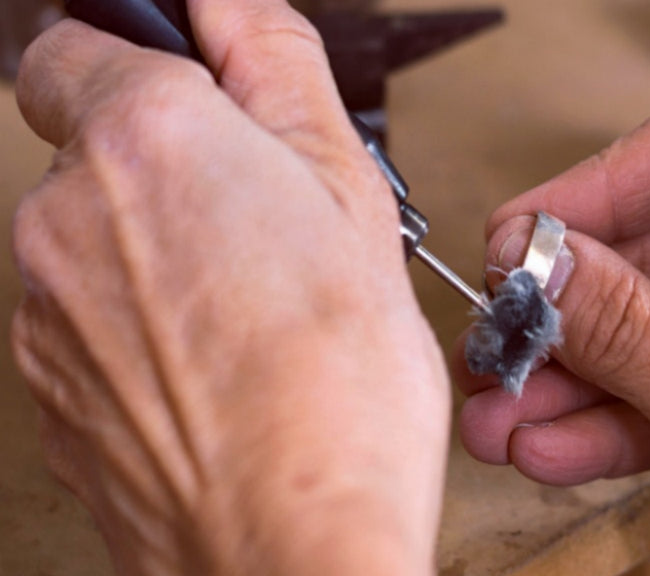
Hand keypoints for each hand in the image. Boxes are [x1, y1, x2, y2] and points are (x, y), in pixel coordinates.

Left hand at [13, 2, 448, 573]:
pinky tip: (219, 371)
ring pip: (90, 248)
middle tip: (264, 232)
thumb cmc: (339, 382)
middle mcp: (63, 220)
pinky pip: (86, 329)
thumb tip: (233, 6)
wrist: (293, 542)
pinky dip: (140, 334)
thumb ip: (276, 63)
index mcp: (143, 143)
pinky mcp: (47, 392)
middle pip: (90, 154)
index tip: (201, 108)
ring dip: (156, 260)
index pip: (80, 44)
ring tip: (252, 317)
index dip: (144, 66)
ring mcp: (41, 315)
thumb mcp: (349, 187)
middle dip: (167, 175)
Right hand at [453, 93, 649, 572]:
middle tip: (497, 340)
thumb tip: (540, 267)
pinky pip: (647, 393)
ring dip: (563, 378)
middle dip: (564, 313)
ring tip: (500, 414)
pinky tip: (544, 447)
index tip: (526, 237)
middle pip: (647, 254)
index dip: (599, 187)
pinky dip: (593, 423)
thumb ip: (633, 337)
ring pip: (635, 330)